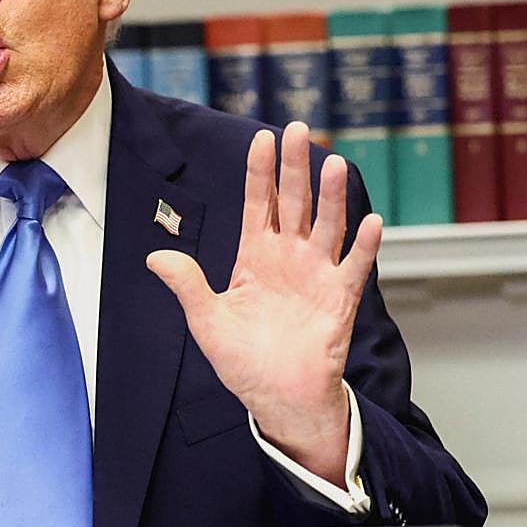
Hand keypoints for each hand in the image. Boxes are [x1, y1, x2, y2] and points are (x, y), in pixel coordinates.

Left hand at [146, 122, 380, 485]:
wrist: (276, 397)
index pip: (259, 203)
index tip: (261, 137)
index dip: (260, 171)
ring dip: (331, 196)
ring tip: (334, 164)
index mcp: (255, 256)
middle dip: (295, 166)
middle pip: (294, 202)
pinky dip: (363, 246)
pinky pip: (353, 267)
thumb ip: (187, 285)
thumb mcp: (206, 320)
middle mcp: (288, 257)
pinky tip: (371, 221)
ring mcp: (316, 275)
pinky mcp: (338, 300)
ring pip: (326, 225)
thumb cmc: (243, 360)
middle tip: (300, 129)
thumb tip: (155, 258)